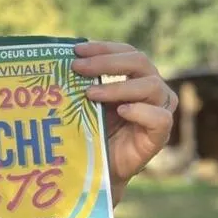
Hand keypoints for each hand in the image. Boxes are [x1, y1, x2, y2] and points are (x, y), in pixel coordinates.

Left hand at [72, 41, 176, 195]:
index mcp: (136, 76)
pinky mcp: (160, 135)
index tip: (77, 50)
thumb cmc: (92, 132)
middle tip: (78, 68)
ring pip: (151, 86)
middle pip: (140, 62)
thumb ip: (81, 83)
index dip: (103, 48)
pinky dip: (140, 111)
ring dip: (118, 87)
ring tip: (90, 93)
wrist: (98, 169)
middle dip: (106, 62)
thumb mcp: (85, 103)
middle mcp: (152, 89)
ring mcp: (159, 111)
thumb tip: (57, 61)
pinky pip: (160, 118)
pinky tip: (121, 111)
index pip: (126, 52)